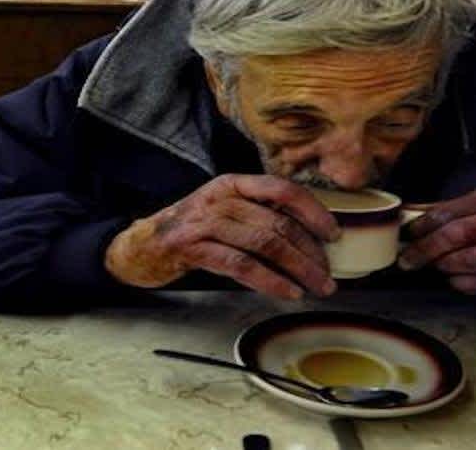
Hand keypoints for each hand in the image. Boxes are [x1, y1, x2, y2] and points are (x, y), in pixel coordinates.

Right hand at [104, 174, 340, 299]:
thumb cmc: (191, 230)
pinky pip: (242, 265)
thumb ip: (256, 214)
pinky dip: (270, 280)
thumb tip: (308, 237)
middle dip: (310, 251)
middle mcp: (220, 198)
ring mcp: (205, 222)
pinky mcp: (193, 248)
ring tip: (316, 286)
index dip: (313, 211)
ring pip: (265, 243)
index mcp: (233, 184)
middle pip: (278, 222)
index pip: (282, 189)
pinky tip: (288, 291)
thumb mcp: (223, 211)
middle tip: (328, 274)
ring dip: (298, 268)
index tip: (333, 234)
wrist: (141, 245)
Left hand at [399, 182, 475, 295]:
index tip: (409, 234)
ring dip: (448, 265)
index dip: (429, 222)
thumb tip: (410, 219)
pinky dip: (469, 284)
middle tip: (410, 259)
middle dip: (431, 247)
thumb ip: (455, 211)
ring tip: (434, 266)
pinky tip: (455, 280)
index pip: (462, 208)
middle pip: (468, 233)